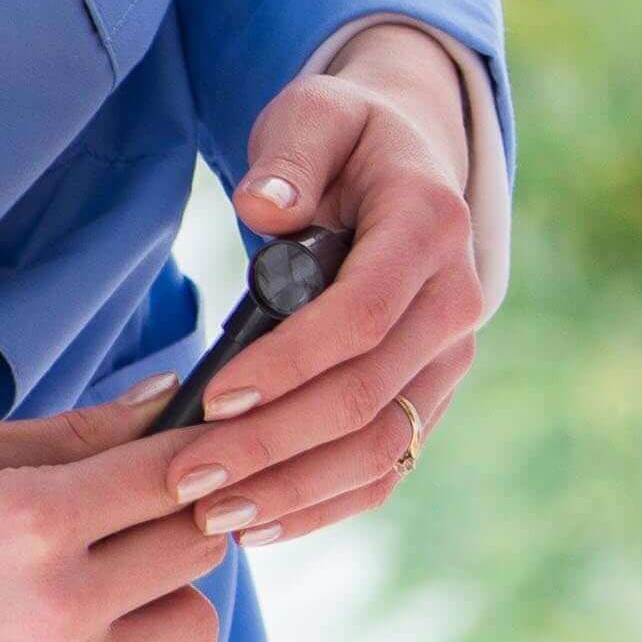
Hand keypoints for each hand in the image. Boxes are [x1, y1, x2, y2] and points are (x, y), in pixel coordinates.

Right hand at [0, 384, 228, 641]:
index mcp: (34, 521)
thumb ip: (72, 434)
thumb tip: (166, 399)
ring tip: (99, 570)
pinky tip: (52, 624)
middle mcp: (58, 609)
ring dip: (164, 592)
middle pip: (201, 549)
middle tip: (132, 502)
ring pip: (190, 628)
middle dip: (180, 515)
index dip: (194, 448)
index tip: (191, 440)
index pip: (178, 473)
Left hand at [170, 23, 492, 549]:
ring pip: (382, 447)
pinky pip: (388, 466)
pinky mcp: (430, 395)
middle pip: (368, 396)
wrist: (409, 161)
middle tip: (185, 478)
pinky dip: (326, 505)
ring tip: (212, 518)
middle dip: (272, 446)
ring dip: (295, 490)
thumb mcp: (315, 115)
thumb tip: (267, 205)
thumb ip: (290, 156)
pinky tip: (258, 526)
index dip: (289, 364)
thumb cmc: (344, 138)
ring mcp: (450, 357)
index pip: (363, 315)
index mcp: (430, 226)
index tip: (212, 398)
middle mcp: (457, 301)